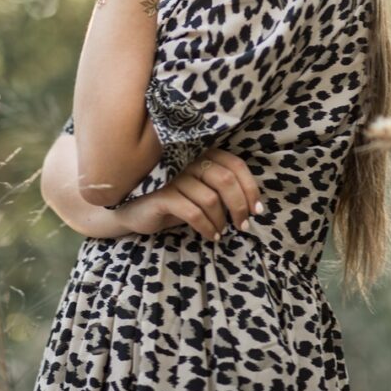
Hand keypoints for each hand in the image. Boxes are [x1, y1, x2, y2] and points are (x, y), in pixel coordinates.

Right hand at [115, 147, 263, 242]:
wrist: (135, 212)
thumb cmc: (174, 201)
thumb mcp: (201, 193)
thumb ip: (222, 190)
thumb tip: (252, 205)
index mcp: (202, 154)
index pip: (235, 165)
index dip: (250, 188)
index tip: (256, 210)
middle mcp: (189, 160)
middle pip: (226, 179)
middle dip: (239, 206)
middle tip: (242, 225)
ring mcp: (174, 176)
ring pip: (210, 198)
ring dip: (221, 220)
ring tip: (220, 232)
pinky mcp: (162, 194)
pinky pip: (193, 212)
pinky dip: (206, 227)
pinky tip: (210, 235)